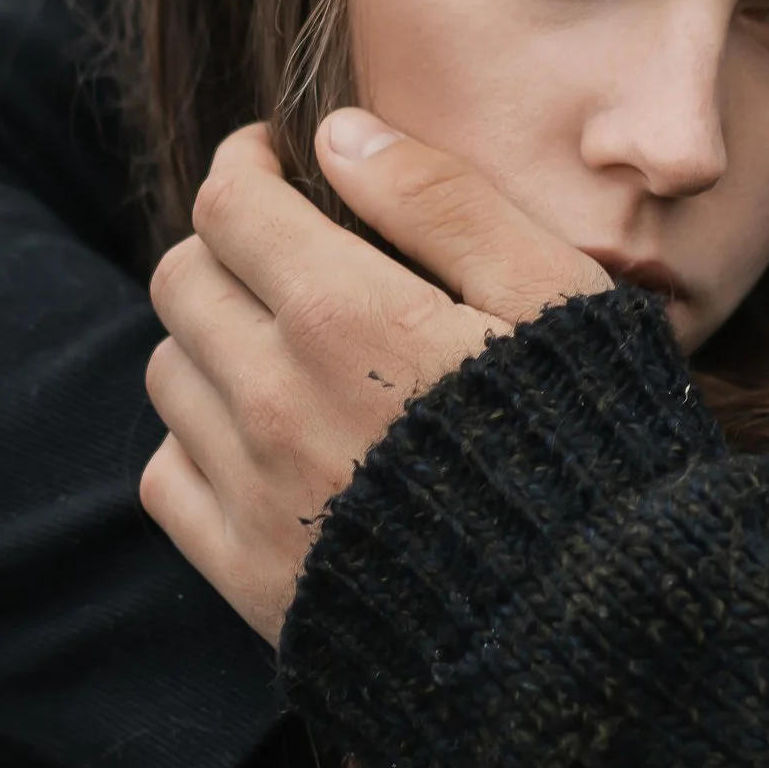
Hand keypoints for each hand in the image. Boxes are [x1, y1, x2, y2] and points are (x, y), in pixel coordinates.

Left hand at [140, 114, 606, 643]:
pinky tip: (258, 439)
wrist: (598, 632)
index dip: (246, 164)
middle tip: (280, 245)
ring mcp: (257, 493)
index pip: (232, 205)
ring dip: (209, 339)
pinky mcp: (251, 576)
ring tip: (278, 342)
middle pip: (184, 282)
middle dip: (225, 243)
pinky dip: (196, 442)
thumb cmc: (600, 446)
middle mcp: (278, 400)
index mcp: (349, 316)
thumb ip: (445, 202)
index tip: (274, 158)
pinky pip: (168, 479)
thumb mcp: (555, 295)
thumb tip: (339, 134)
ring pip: (171, 374)